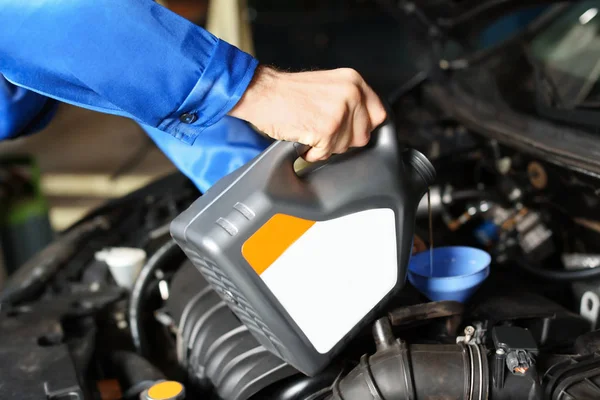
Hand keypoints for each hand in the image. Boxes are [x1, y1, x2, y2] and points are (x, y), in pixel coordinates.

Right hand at [228, 65, 386, 161]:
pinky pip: (326, 154)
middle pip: (362, 136)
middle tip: (323, 131)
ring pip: (344, 147)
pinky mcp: (326, 130)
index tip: (349, 130)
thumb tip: (364, 124)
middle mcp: (351, 94)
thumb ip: (351, 101)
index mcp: (354, 81)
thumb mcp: (330, 86)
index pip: (378, 115)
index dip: (362, 127)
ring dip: (325, 147)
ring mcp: (339, 113)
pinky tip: (303, 139)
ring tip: (310, 131)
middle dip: (343, 140)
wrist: (263, 92)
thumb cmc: (288, 92)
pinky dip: (312, 153)